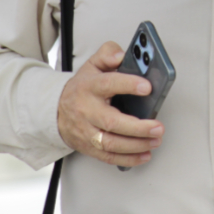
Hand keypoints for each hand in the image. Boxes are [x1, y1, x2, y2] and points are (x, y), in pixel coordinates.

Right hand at [58, 42, 163, 166]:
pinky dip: (128, 159)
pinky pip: (108, 157)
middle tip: (158, 126)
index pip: (108, 84)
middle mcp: (87, 111)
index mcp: (89, 87)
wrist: (55, 110)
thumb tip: (121, 55)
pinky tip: (145, 154)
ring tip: (156, 140)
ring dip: (136, 145)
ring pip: (111, 143)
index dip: (128, 85)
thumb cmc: (82, 88)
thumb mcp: (92, 65)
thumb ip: (108, 54)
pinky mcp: (89, 147)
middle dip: (137, 127)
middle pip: (111, 121)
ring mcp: (87, 131)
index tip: (147, 87)